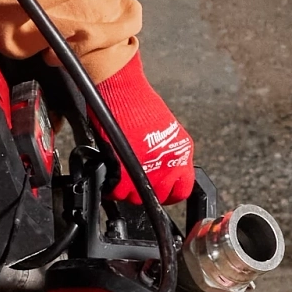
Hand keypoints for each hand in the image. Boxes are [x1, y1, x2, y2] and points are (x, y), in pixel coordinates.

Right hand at [97, 50, 195, 210]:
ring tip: (119, 174)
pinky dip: (111, 187)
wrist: (122, 92)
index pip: (182, 189)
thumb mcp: (166, 129)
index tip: (160, 189)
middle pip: (159, 197)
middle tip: (134, 179)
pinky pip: (117, 193)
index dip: (169, 191)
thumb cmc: (140, 102)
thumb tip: (159, 164)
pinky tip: (109, 173)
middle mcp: (169, 166)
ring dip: (126, 190)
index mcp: (182, 154)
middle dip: (145, 191)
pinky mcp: (125, 174)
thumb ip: (167, 152)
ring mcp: (147, 172)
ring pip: (135, 198)